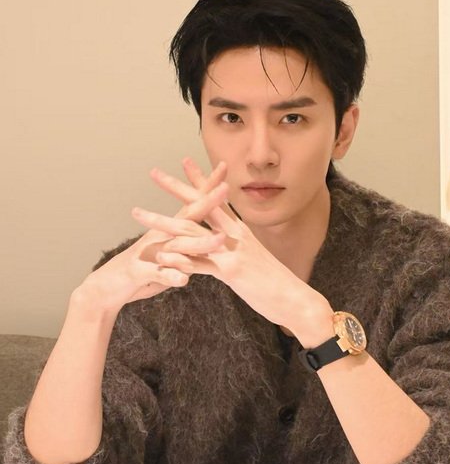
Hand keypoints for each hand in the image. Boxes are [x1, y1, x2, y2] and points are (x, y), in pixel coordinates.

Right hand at [80, 161, 228, 312]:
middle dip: (207, 202)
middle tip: (226, 189)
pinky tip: (183, 280)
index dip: (208, 188)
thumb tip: (210, 236)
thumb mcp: (169, 256)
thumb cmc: (143, 270)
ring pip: (177, 246)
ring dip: (199, 244)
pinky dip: (170, 277)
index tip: (224, 168)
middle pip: (187, 217)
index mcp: (169, 230)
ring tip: (219, 239)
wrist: (107, 286)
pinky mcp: (140, 273)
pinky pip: (157, 274)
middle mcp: (160, 236)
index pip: (193, 205)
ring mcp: (150, 253)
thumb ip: (188, 247)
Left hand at [131, 158, 326, 330]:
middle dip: (175, 188)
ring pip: (191, 232)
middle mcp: (235, 234)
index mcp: (240, 230)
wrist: (296, 300)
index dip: (200, 179)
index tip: (185, 163)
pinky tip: (160, 255)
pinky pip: (199, 263)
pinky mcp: (232, 271)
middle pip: (200, 205)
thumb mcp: (254, 260)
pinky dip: (179, 258)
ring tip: (139, 214)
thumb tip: (225, 245)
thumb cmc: (275, 283)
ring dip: (162, 222)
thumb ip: (236, 249)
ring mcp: (233, 251)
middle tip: (154, 173)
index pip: (216, 198)